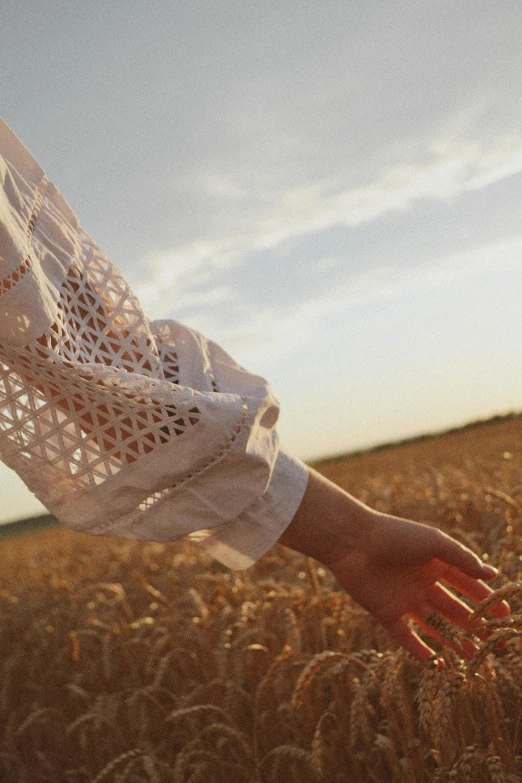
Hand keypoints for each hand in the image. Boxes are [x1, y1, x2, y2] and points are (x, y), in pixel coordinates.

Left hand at [326, 512, 508, 662]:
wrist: (353, 543)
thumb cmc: (394, 535)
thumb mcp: (433, 542)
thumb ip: (462, 559)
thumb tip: (492, 575)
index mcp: (435, 563)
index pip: (466, 585)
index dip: (485, 600)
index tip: (504, 617)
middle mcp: (422, 583)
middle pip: (453, 608)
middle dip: (474, 625)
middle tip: (494, 643)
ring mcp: (404, 599)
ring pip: (434, 625)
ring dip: (453, 640)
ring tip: (473, 655)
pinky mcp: (386, 613)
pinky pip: (407, 637)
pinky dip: (422, 652)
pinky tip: (439, 665)